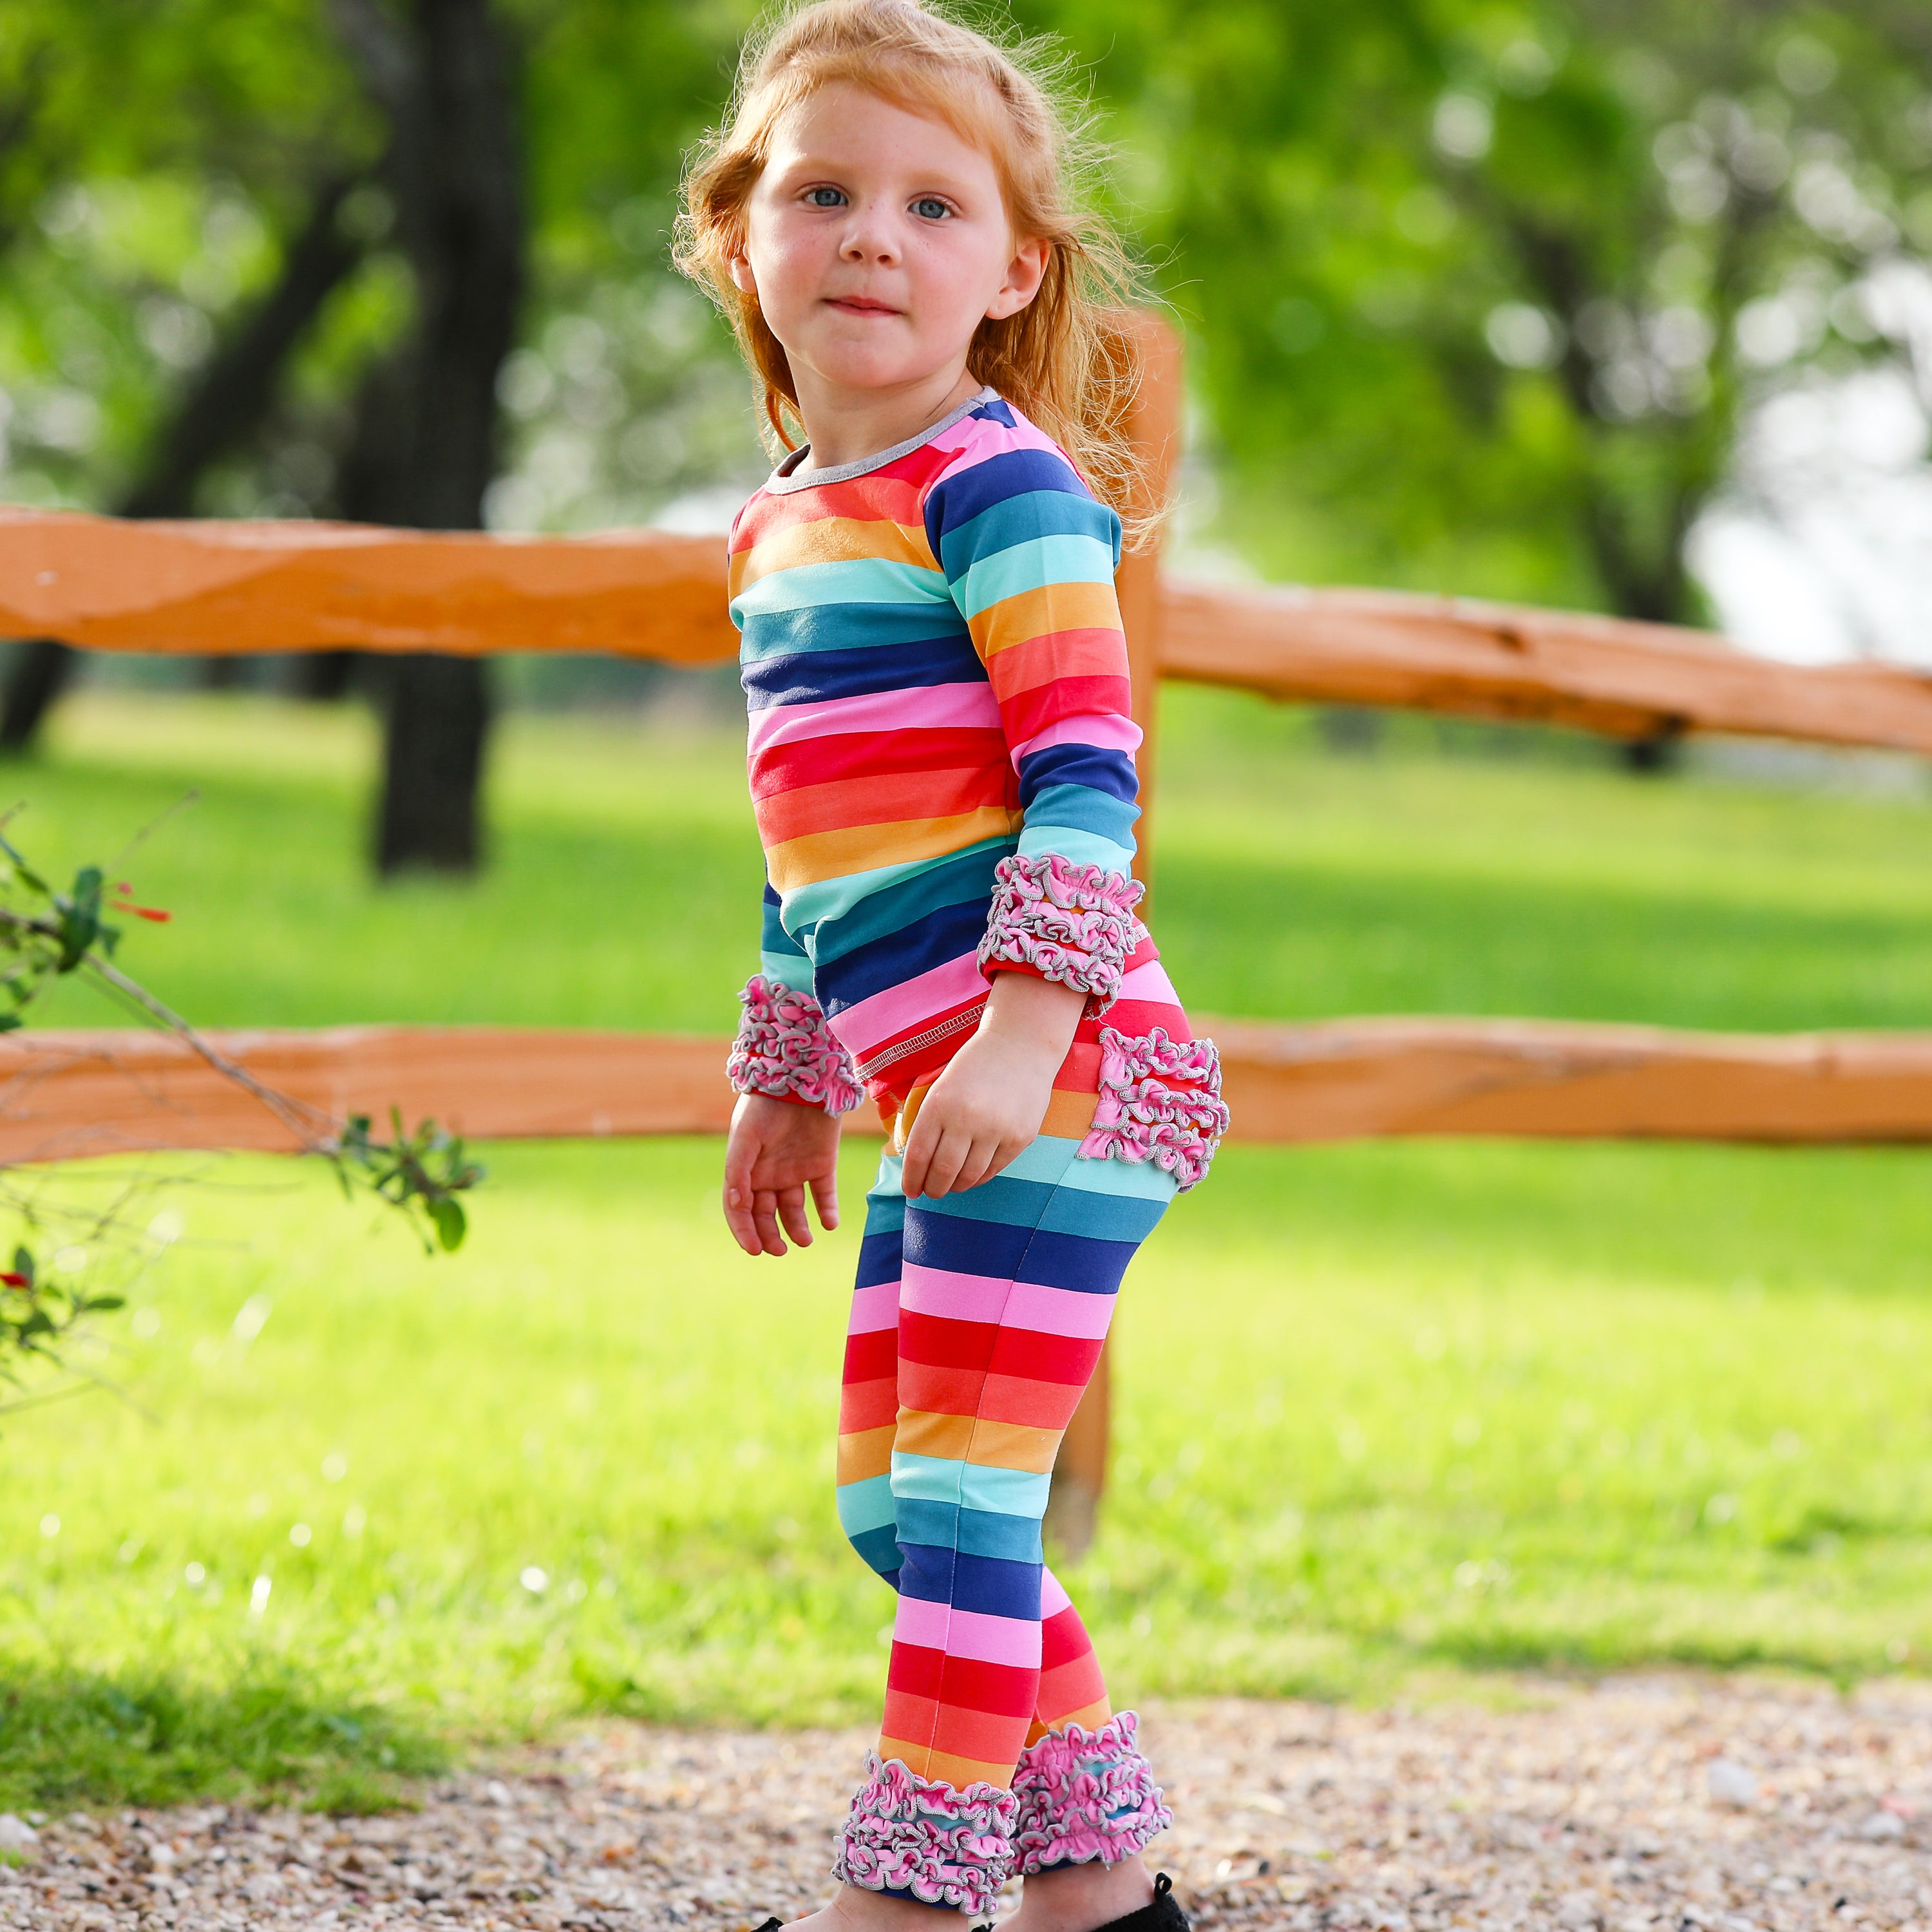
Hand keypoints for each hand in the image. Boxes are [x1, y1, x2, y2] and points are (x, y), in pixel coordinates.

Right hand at [723, 1091, 842, 1255]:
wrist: (799, 1078)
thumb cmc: (764, 1106)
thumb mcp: (745, 1137)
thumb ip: (738, 1171)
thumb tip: (737, 1204)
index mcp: (745, 1171)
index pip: (740, 1210)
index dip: (744, 1231)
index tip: (754, 1250)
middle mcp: (769, 1175)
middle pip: (766, 1215)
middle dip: (770, 1235)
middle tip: (779, 1251)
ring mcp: (796, 1171)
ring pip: (794, 1210)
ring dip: (798, 1228)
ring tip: (805, 1240)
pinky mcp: (822, 1165)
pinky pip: (824, 1195)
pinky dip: (827, 1211)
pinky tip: (829, 1223)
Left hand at [900, 973, 1087, 1197]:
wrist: (1021, 1044)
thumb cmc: (975, 1065)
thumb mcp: (942, 1085)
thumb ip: (929, 1121)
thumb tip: (918, 1163)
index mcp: (939, 1104)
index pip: (918, 1154)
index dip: (911, 1178)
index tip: (910, 1190)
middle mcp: (967, 1118)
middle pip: (943, 1171)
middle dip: (933, 1188)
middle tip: (930, 1192)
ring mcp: (996, 1130)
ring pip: (969, 1176)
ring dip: (956, 1187)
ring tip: (951, 1186)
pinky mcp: (1020, 1137)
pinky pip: (994, 1170)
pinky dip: (979, 1178)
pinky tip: (972, 1175)